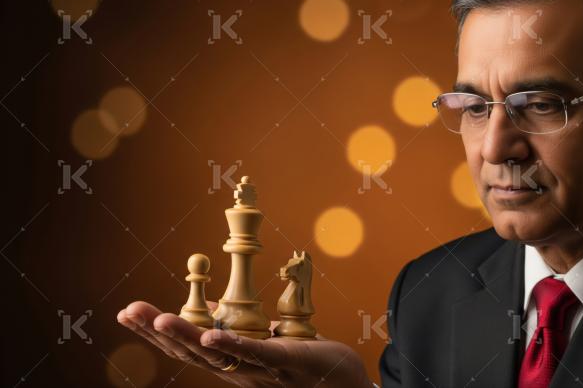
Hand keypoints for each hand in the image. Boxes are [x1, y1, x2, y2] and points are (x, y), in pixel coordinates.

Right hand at [117, 301, 372, 387]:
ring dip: (186, 337)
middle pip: (191, 352)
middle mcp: (240, 372)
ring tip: (158, 319)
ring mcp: (262, 371)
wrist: (345, 386)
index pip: (187, 348)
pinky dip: (232, 347)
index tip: (128, 313)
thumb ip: (240, 335)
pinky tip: (211, 338)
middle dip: (158, 332)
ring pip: (217, 356)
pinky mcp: (287, 364)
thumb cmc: (307, 365)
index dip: (156, 333)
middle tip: (128, 311)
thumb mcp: (266, 346)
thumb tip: (211, 316)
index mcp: (233, 364)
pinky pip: (256, 356)